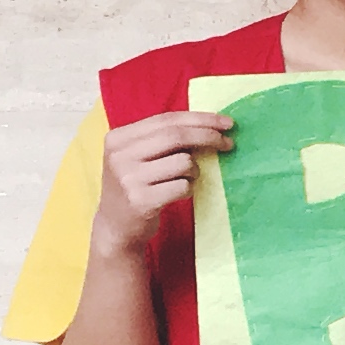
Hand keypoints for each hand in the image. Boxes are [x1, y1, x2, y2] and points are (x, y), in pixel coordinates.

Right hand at [90, 110, 232, 257]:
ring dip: (195, 170)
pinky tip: (178, 194)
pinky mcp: (141, 201)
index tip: (227, 122)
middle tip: (229, 144)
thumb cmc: (137, 186)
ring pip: (183, 162)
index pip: (167, 119)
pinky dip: (190, 189)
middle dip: (209, 137)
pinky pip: (183, 186)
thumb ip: (164, 139)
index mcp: (118, 138)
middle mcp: (119, 155)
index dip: (201, 118)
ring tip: (185, 180)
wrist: (116, 226)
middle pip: (176, 136)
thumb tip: (212, 125)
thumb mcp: (139, 156)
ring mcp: (128, 178)